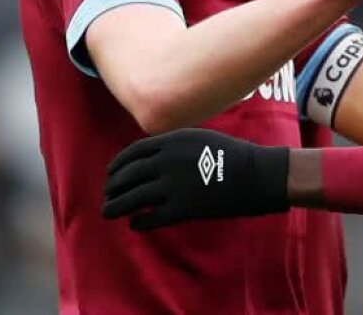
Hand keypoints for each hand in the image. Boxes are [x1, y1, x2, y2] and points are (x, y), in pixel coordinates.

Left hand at [102, 129, 288, 229]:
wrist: (256, 174)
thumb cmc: (231, 154)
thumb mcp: (199, 138)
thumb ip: (172, 144)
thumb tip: (148, 158)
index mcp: (171, 140)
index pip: (132, 153)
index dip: (117, 165)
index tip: (110, 174)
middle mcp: (167, 161)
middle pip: (127, 176)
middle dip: (112, 187)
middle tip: (107, 195)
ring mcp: (174, 185)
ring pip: (133, 199)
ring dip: (116, 206)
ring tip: (108, 212)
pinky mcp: (182, 209)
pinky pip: (151, 217)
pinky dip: (139, 222)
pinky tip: (135, 223)